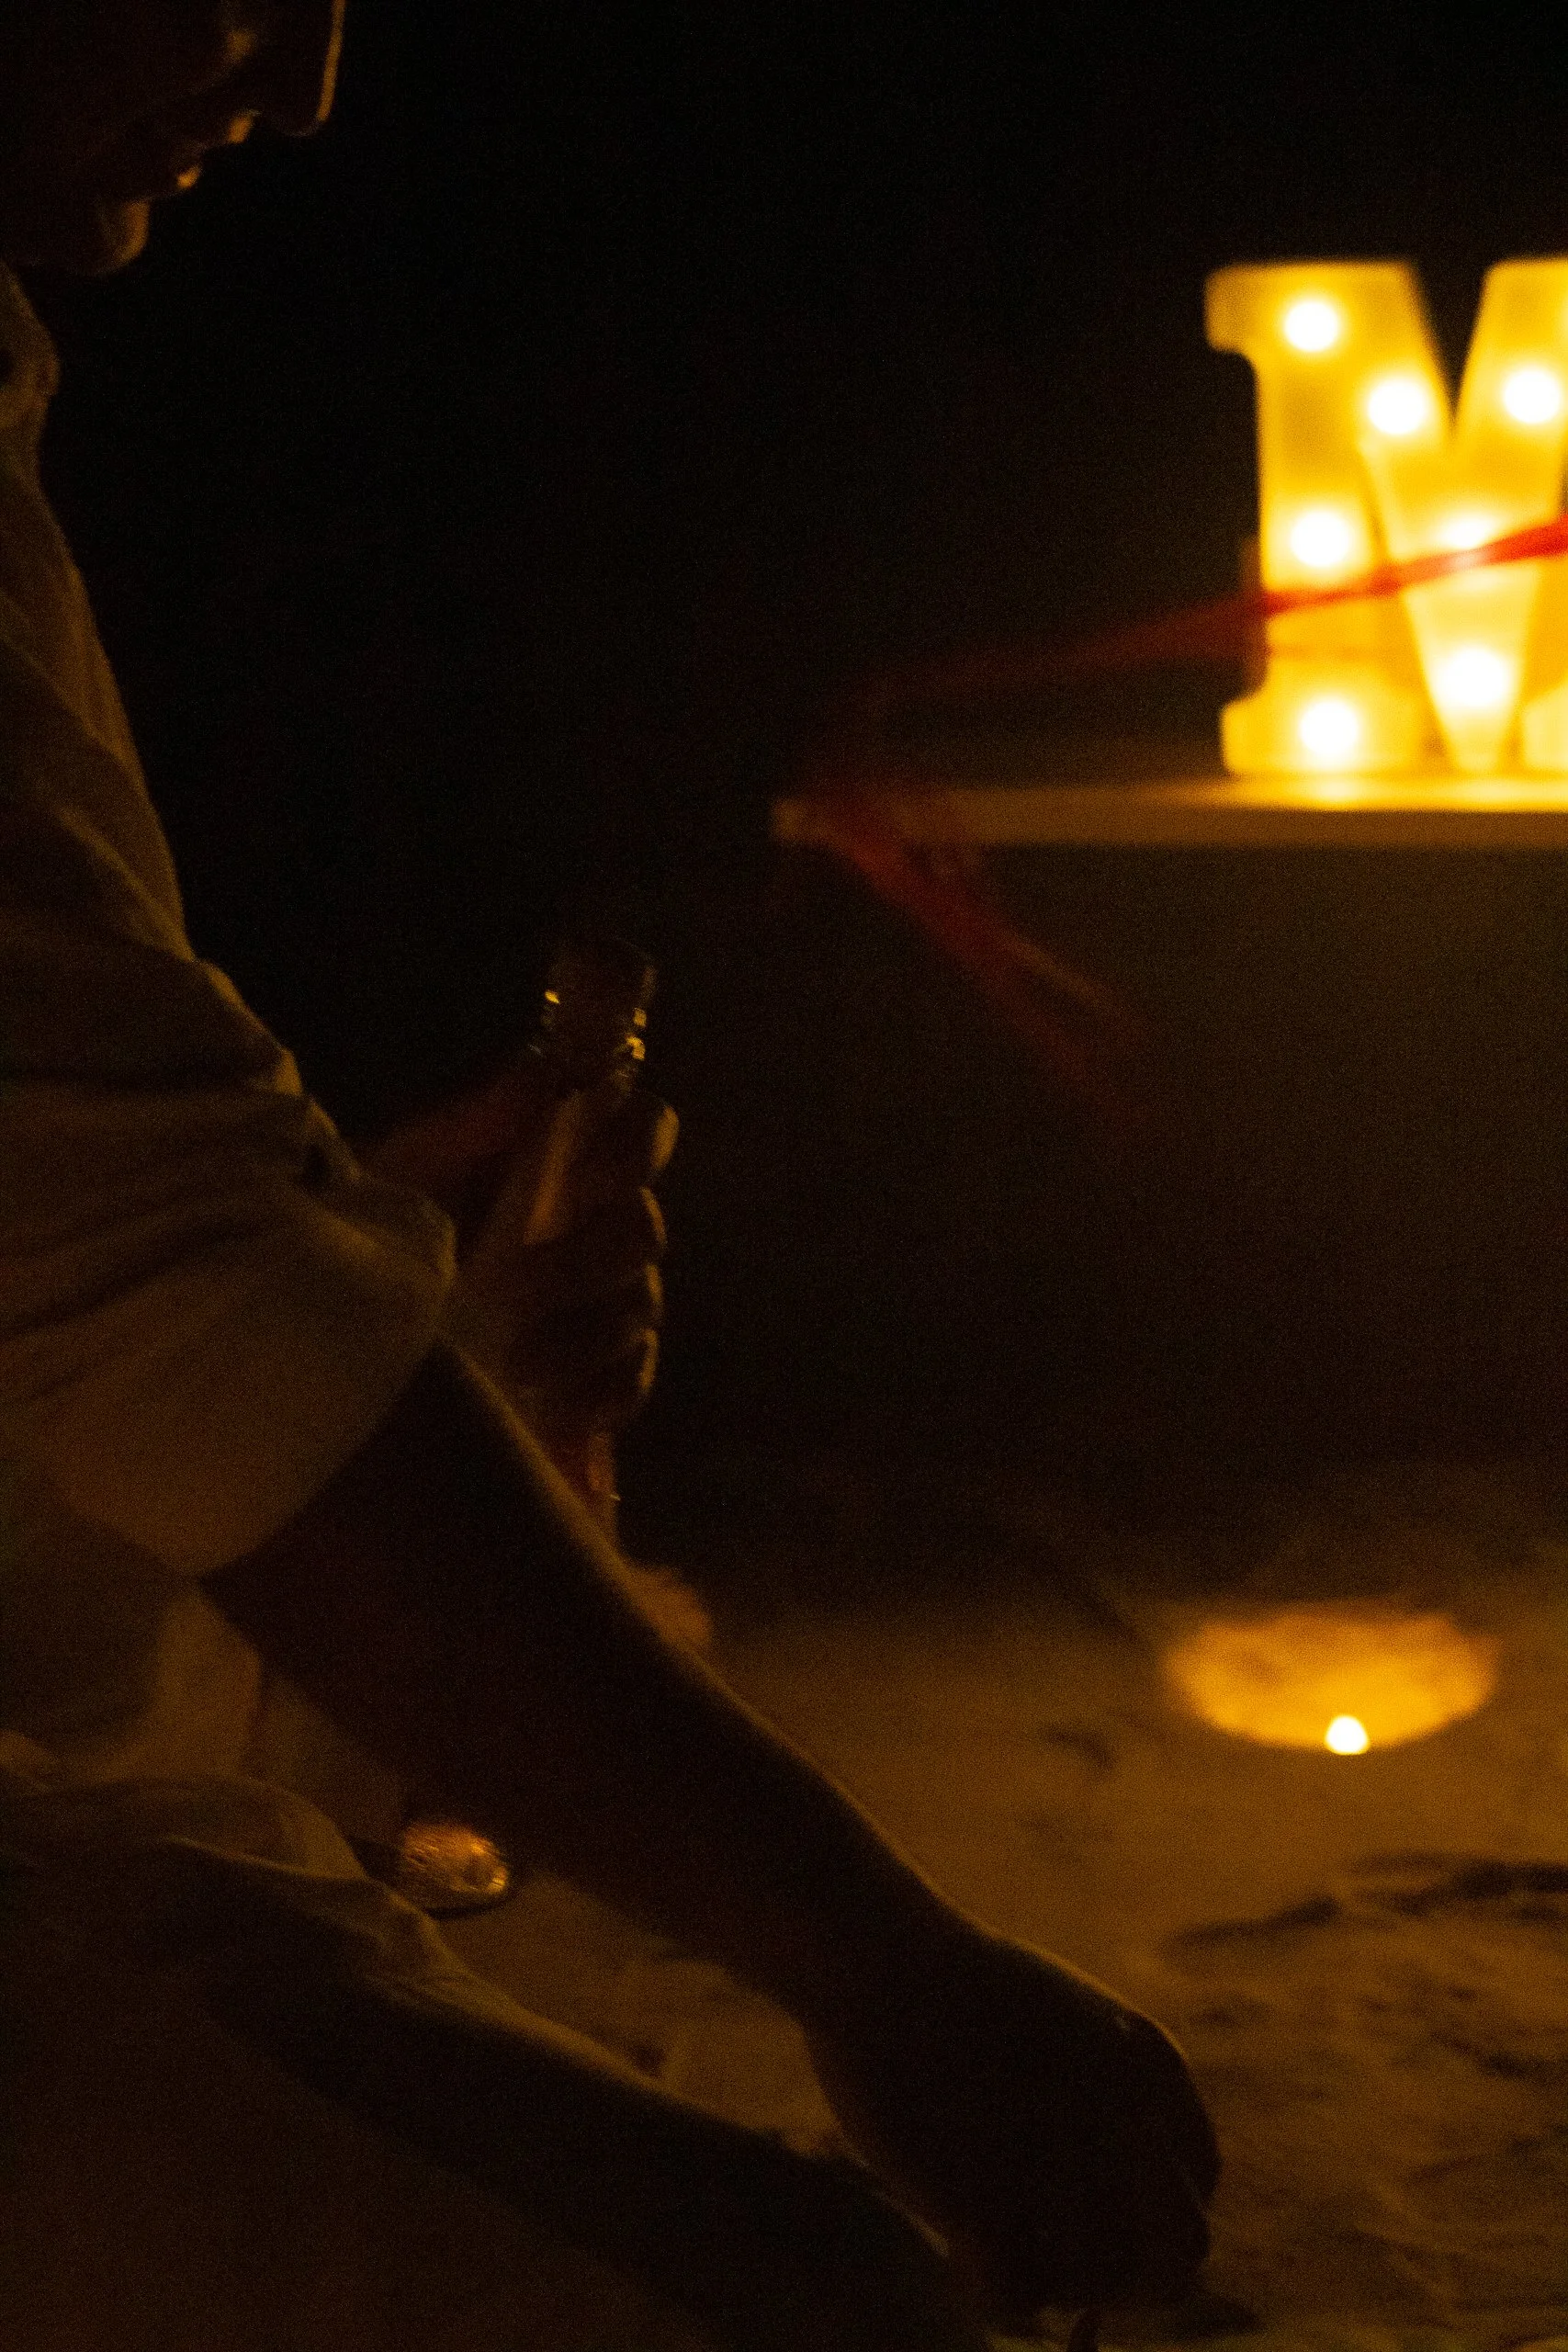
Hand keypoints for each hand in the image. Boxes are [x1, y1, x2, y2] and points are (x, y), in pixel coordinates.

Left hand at [361, 1059, 676, 1434]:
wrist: (331, 1326)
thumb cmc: (372, 1228)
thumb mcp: (404, 1172)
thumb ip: (472, 1127)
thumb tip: (541, 1074)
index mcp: (564, 1163)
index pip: (645, 1129)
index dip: (637, 1147)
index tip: (587, 1176)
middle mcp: (598, 1227)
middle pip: (642, 1232)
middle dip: (587, 1261)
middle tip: (518, 1288)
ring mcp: (605, 1303)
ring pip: (638, 1311)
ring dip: (586, 1338)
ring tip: (517, 1364)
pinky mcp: (597, 1376)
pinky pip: (629, 1383)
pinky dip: (601, 1397)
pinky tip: (552, 1409)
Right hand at [802, 1910, 1219, 2331]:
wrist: (879, 1958)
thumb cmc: (949, 1983)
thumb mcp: (1060, 2017)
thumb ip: (1101, 2096)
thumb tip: (1109, 2199)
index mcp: (1151, 2064)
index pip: (1198, 2185)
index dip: (1147, 2216)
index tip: (1089, 2214)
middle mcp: (1130, 2119)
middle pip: (1176, 2258)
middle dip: (1122, 2277)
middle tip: (1054, 2257)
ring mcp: (1068, 2165)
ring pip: (1095, 2286)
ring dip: (1048, 2281)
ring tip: (990, 2241)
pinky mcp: (995, 2203)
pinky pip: (1018, 2295)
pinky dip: (988, 2288)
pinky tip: (958, 2252)